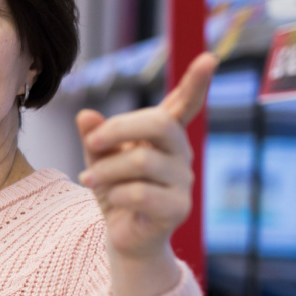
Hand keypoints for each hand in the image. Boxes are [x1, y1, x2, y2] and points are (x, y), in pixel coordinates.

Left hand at [76, 53, 217, 295]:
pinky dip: (116, 193)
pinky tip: (109, 199)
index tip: (209, 58)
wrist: (123, 236)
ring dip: (107, 169)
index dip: (196, 83)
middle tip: (91, 142)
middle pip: (158, 124)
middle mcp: (180, 154)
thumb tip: (85, 115)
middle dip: (118, 129)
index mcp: (164, 136)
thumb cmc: (115, 191)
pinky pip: (141, 192)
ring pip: (142, 160)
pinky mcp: (178, 208)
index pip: (184, 105)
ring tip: (89, 179)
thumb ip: (96, 138)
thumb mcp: (100, 160)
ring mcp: (183, 181)